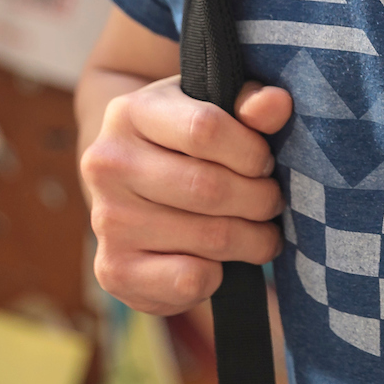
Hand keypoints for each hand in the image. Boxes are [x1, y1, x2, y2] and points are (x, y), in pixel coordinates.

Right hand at [81, 78, 293, 315]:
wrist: (133, 185)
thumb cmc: (186, 139)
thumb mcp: (214, 106)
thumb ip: (249, 102)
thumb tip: (276, 104)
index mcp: (130, 113)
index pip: (205, 128)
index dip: (250, 151)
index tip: (263, 163)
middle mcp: (107, 165)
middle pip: (208, 188)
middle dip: (259, 199)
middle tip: (271, 202)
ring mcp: (107, 220)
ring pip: (209, 237)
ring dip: (251, 239)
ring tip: (259, 231)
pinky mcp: (113, 270)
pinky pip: (189, 280)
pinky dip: (219, 274)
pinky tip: (220, 259)